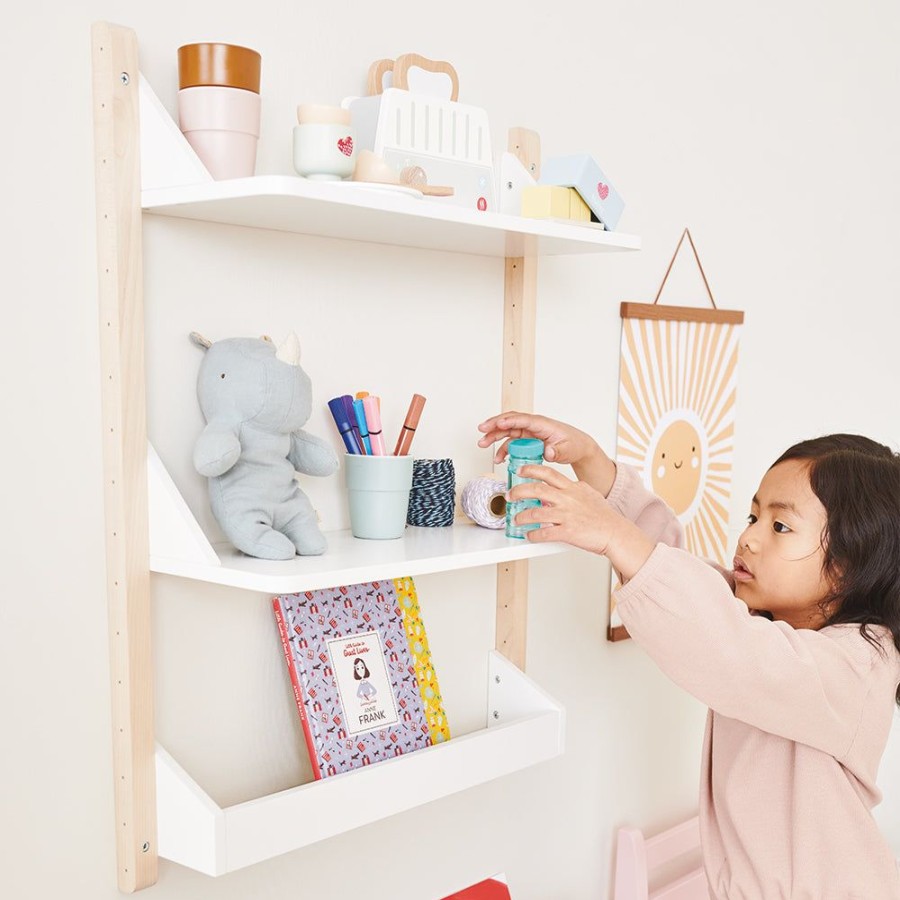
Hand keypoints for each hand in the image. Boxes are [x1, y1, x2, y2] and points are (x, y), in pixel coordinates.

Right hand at [477, 411, 615, 494]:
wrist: (578, 447)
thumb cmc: (573, 444)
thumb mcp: (567, 449)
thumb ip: (556, 451)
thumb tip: (548, 451)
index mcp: (542, 424)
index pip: (523, 420)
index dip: (509, 421)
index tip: (498, 424)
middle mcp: (533, 426)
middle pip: (510, 422)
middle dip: (494, 425)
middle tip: (482, 431)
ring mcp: (529, 433)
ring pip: (508, 431)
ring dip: (494, 436)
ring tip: (482, 443)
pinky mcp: (528, 440)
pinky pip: (512, 443)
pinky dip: (503, 449)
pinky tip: (498, 458)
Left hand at [510, 464, 654, 578]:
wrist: (615, 532)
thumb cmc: (604, 516)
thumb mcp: (590, 494)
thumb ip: (576, 489)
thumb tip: (569, 485)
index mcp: (572, 488)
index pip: (548, 474)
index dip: (531, 470)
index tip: (520, 469)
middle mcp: (568, 499)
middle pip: (537, 489)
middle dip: (519, 491)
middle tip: (510, 495)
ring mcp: (567, 515)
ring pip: (536, 513)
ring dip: (522, 516)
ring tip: (516, 519)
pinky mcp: (568, 532)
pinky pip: (545, 534)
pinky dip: (534, 535)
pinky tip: (530, 536)